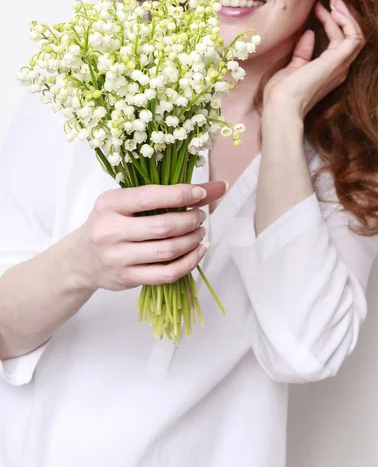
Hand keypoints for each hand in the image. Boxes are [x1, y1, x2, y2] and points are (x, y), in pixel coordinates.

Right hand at [74, 181, 225, 291]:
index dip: (180, 194)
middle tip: (199, 216)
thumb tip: (210, 188)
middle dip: (190, 220)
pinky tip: (197, 252)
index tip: (201, 193)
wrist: (79, 260)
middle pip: (163, 227)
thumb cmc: (107, 225)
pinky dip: (189, 262)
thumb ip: (158, 195)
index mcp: (109, 204)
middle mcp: (110, 231)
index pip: (149, 197)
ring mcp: (118, 258)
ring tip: (199, 232)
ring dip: (192, 240)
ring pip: (167, 250)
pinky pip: (167, 274)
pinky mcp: (127, 278)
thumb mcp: (121, 204)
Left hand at [263, 0, 365, 118]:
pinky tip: (334, 11)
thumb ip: (302, 52)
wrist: (281, 106)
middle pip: (350, 37)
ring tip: (333, 0)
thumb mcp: (292, 67)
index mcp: (328, 71)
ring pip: (355, 35)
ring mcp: (340, 66)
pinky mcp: (337, 61)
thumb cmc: (281, 94)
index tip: (317, 7)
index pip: (338, 42)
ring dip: (346, 15)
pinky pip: (353, 36)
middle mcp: (338, 69)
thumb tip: (310, 33)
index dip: (330, 22)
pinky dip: (347, 22)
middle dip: (341, 15)